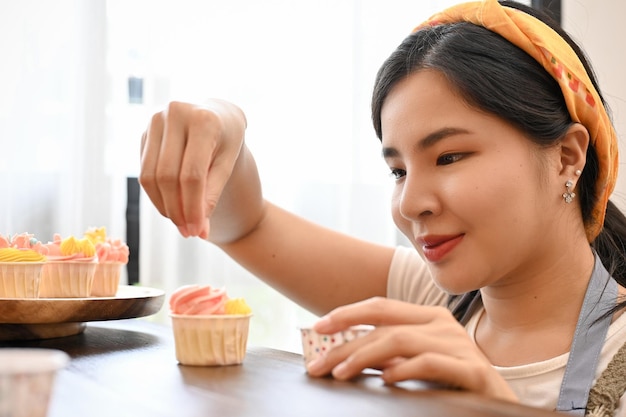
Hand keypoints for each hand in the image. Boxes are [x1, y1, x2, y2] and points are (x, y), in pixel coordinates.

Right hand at [139, 100, 246, 238]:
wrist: (217, 115)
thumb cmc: (227, 140)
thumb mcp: (228, 164)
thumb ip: (212, 195)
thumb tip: (198, 231)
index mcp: (203, 120)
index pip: (192, 174)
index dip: (193, 207)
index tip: (197, 231)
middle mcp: (175, 114)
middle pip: (168, 176)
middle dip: (177, 210)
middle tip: (188, 232)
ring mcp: (155, 121)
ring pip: (150, 176)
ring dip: (163, 206)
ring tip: (180, 223)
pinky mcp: (144, 132)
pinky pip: (144, 171)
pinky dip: (156, 195)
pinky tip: (171, 207)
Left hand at [306, 297, 517, 402]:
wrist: (502, 407)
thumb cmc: (454, 383)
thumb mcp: (416, 362)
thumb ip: (389, 353)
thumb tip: (343, 353)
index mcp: (429, 318)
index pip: (381, 307)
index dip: (346, 314)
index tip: (317, 327)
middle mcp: (443, 325)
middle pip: (383, 325)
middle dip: (344, 344)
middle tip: (317, 365)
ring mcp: (459, 345)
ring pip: (400, 340)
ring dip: (364, 356)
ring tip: (341, 373)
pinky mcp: (473, 371)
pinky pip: (430, 362)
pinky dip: (403, 369)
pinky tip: (384, 379)